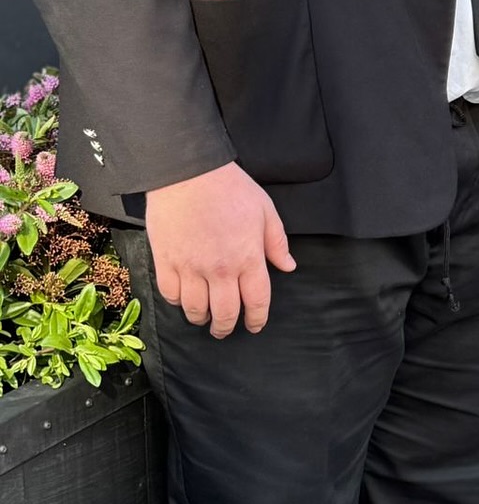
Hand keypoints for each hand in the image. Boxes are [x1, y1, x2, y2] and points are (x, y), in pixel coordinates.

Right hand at [146, 161, 295, 337]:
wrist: (186, 173)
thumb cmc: (229, 187)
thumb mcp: (265, 210)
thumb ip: (277, 242)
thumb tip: (287, 266)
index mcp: (248, 258)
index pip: (256, 301)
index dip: (256, 319)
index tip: (254, 326)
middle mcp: (220, 269)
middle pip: (225, 313)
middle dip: (226, 327)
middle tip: (225, 330)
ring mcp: (191, 267)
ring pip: (195, 309)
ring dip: (201, 318)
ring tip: (204, 318)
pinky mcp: (166, 262)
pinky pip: (170, 294)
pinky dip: (177, 302)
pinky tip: (183, 300)